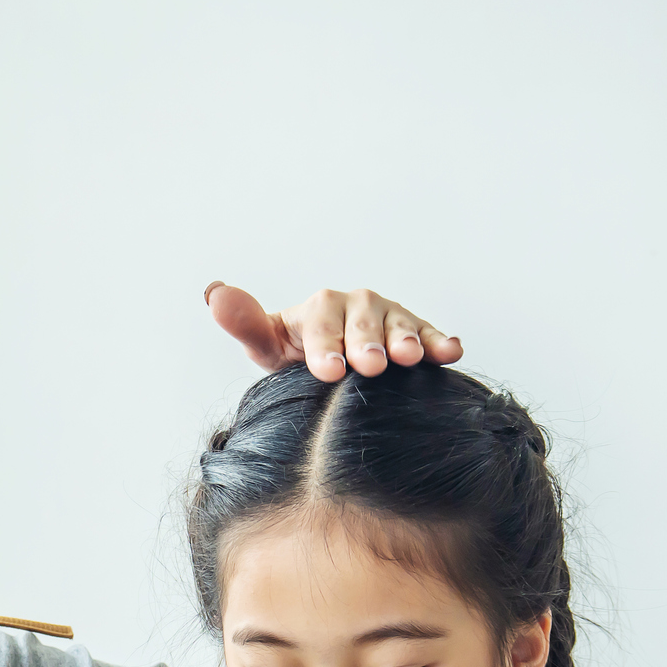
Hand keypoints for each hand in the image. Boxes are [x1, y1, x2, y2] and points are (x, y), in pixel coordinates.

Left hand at [206, 283, 462, 382]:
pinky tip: (452, 352)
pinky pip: (432, 334)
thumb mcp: (269, 347)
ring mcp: (390, 318)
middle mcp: (356, 306)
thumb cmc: (298, 359)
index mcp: (320, 309)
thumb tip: (214, 294)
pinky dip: (441, 341)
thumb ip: (247, 325)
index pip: (320, 323)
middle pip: (363, 321)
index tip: (327, 371)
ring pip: (400, 324)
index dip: (324, 345)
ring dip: (407, 338)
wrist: (333, 370)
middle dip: (366, 341)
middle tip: (371, 365)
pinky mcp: (418, 333)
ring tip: (409, 358)